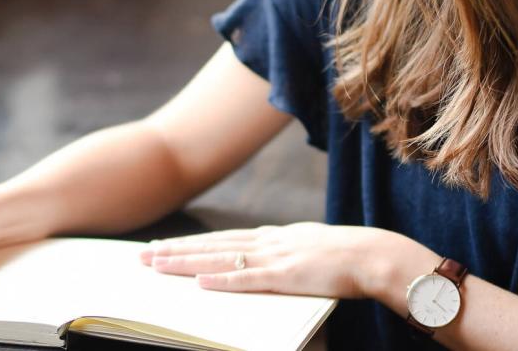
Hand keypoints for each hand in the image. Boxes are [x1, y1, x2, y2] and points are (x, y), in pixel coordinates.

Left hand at [139, 222, 402, 297]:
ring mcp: (275, 257)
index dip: (191, 243)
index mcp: (273, 236)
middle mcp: (268, 242)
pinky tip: (199, 281)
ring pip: (220, 258)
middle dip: (176, 250)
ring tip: (157, 264)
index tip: (164, 246)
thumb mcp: (308, 249)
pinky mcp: (286, 276)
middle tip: (143, 256)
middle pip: (211, 245)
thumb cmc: (347, 257)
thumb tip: (266, 261)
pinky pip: (248, 279)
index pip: (222, 238)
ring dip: (187, 262)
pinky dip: (222, 279)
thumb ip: (284, 254)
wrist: (374, 255)